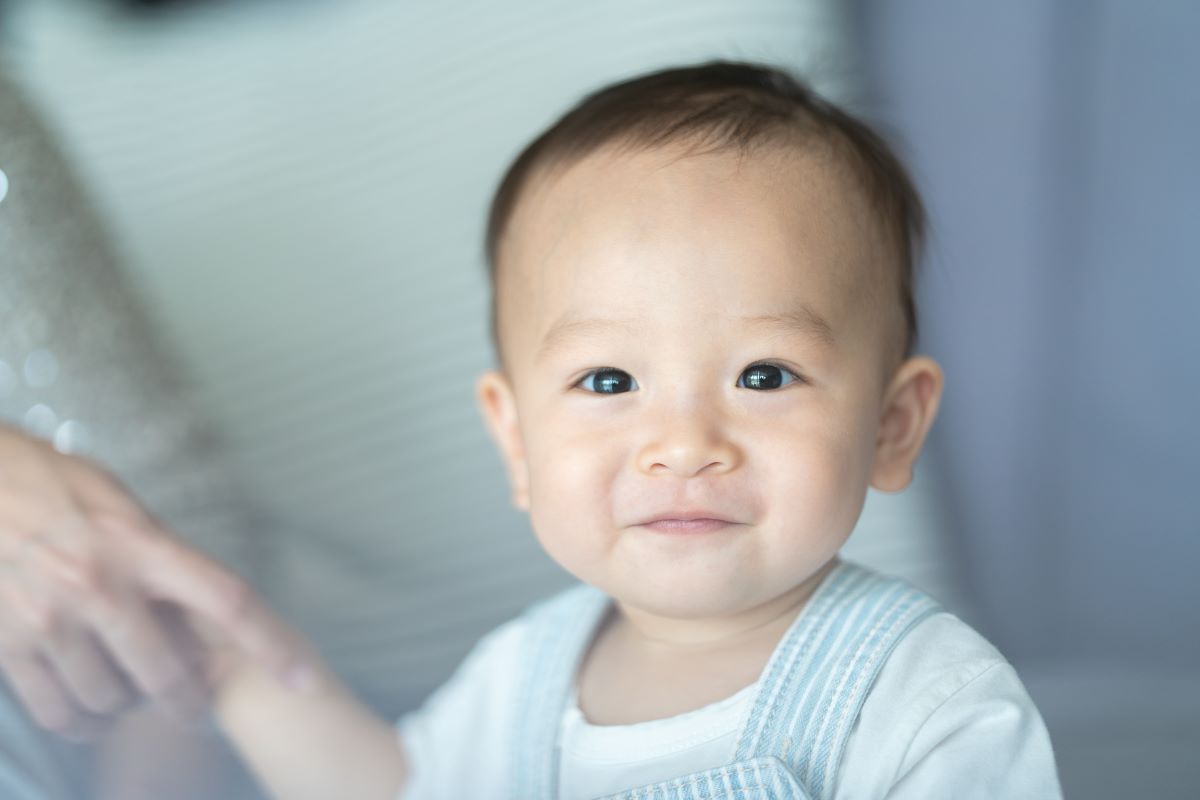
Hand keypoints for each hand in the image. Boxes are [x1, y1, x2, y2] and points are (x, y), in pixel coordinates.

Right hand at [0, 424, 313, 740]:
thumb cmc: (56, 487)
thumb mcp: (122, 505)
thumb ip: (162, 554)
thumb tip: (199, 603)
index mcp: (142, 543)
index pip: (227, 601)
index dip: (271, 646)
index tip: (302, 679)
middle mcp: (101, 584)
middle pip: (168, 674)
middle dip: (190, 702)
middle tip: (195, 707)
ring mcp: (52, 618)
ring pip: (112, 699)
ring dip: (129, 706)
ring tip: (132, 693)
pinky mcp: (8, 644)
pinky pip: (57, 710)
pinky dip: (81, 721)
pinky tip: (91, 711)